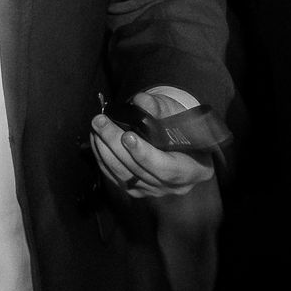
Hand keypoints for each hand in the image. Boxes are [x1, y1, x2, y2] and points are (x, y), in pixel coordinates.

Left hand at [90, 90, 215, 197]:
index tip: (127, 137)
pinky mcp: (138, 189)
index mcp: (194, 170)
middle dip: (116, 146)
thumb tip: (140, 101)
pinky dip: (103, 159)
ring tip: (97, 127)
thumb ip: (160, 107)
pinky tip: (97, 140)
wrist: (178, 138)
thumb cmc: (180, 125)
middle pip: (140, 171)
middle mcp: (175, 186)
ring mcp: (155, 190)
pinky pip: (116, 177)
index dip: (144, 154)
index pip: (166, 168)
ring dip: (105, 151)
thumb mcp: (176, 112)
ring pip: (124, 176)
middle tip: (101, 122)